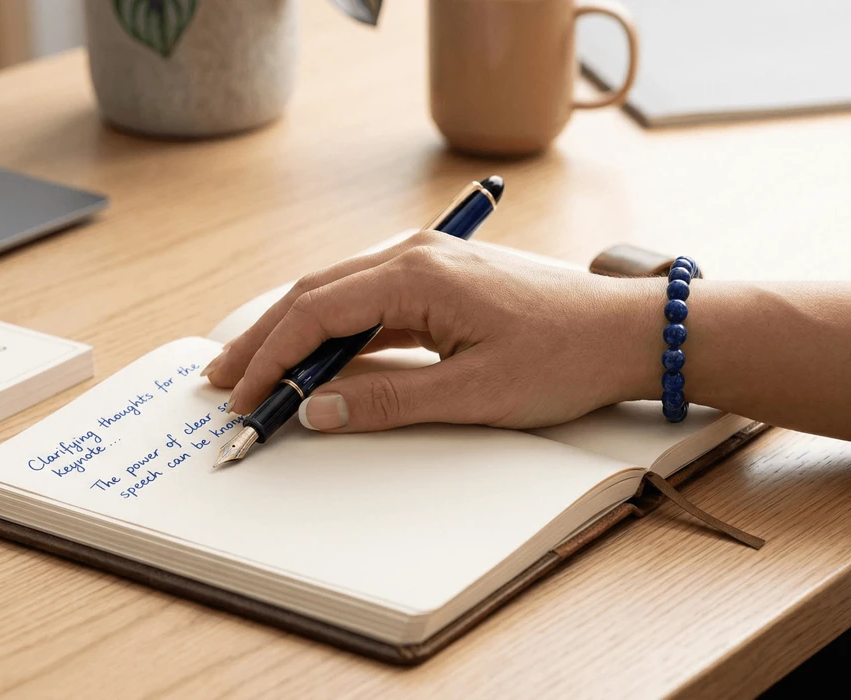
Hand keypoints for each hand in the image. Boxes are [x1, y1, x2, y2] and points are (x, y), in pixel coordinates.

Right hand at [203, 231, 658, 431]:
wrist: (627, 332)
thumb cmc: (564, 355)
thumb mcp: (472, 393)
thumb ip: (386, 399)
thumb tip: (318, 409)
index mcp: (415, 274)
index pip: (315, 313)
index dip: (271, 360)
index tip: (244, 400)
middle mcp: (413, 257)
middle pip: (313, 296)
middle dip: (265, 342)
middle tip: (223, 382)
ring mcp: (426, 266)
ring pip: (337, 298)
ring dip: (295, 337)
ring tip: (254, 372)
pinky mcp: (439, 284)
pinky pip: (369, 306)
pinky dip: (335, 336)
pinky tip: (316, 362)